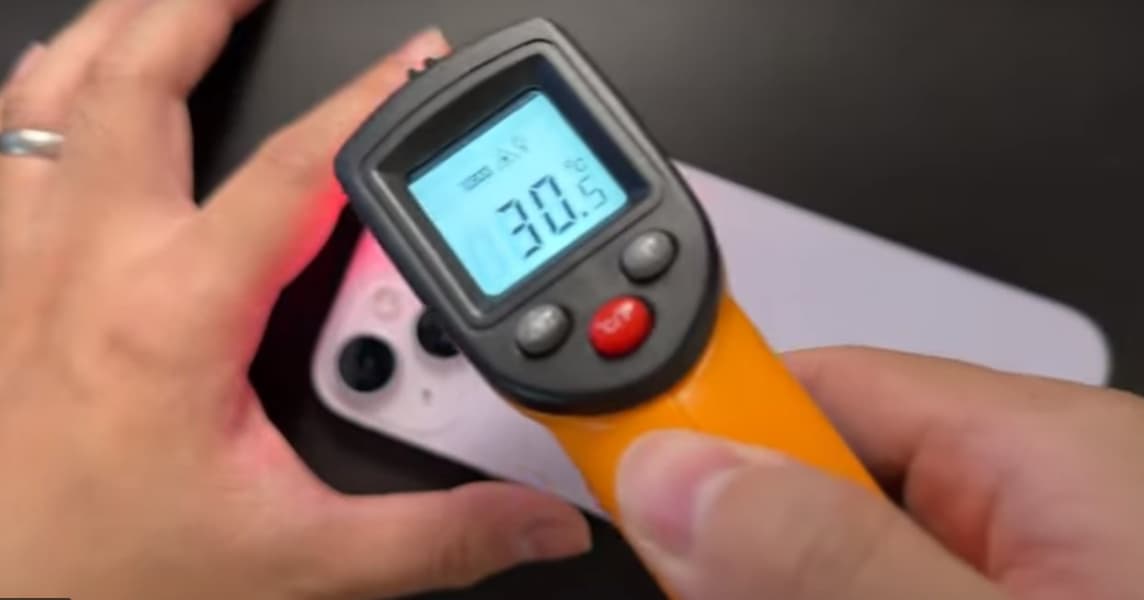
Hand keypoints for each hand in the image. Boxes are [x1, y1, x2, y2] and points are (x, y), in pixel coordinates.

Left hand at [0, 1, 588, 597]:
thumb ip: (437, 534)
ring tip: (170, 0)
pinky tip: (69, 84)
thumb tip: (535, 518)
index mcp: (173, 315)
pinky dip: (39, 91)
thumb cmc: (102, 577)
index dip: (371, 105)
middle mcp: (84, 265)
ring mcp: (18, 264)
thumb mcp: (298, 561)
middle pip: (135, 81)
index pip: (297, 173)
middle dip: (199, 6)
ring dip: (118, 30)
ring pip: (52, 92)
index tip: (417, 65)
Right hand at [616, 347, 1143, 598]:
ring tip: (752, 595)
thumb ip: (835, 562)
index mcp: (1061, 453)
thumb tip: (684, 481)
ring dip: (798, 595)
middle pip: (835, 490)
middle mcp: (1066, 504)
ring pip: (864, 567)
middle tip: (708, 596)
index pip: (828, 383)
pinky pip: (920, 592)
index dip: (711, 431)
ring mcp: (1064, 579)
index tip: (627, 489)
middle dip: (754, 562)